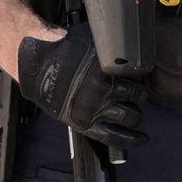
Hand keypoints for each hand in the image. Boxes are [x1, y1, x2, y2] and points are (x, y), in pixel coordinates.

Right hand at [17, 23, 147, 149]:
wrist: (39, 68)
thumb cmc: (65, 51)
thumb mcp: (93, 41)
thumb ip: (113, 46)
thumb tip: (133, 42)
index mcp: (106, 69)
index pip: (139, 76)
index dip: (142, 75)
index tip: (141, 76)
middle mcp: (102, 90)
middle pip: (138, 96)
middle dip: (139, 95)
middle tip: (135, 93)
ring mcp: (94, 109)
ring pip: (130, 117)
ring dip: (134, 114)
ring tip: (132, 110)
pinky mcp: (85, 124)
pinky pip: (112, 136)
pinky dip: (130, 140)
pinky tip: (142, 139)